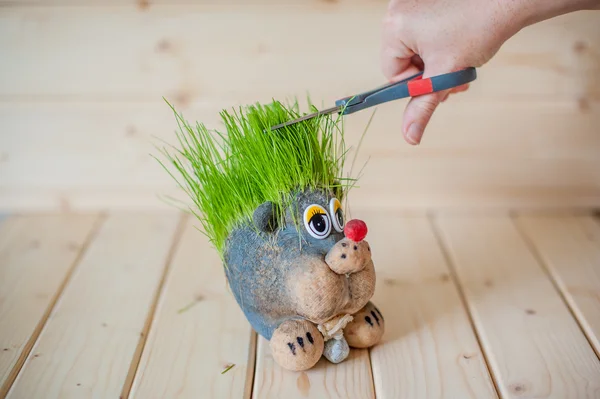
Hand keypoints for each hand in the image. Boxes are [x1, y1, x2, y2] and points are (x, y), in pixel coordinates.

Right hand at [381, 0, 524, 144]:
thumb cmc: (478, 27)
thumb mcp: (445, 72)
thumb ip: (424, 106)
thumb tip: (409, 136)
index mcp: (394, 26)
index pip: (392, 71)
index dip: (416, 83)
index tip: (438, 81)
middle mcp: (397, 10)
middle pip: (404, 58)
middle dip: (430, 72)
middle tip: (452, 74)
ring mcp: (413, 2)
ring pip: (417, 47)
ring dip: (437, 60)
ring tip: (460, 59)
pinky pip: (425, 30)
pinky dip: (440, 42)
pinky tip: (460, 42)